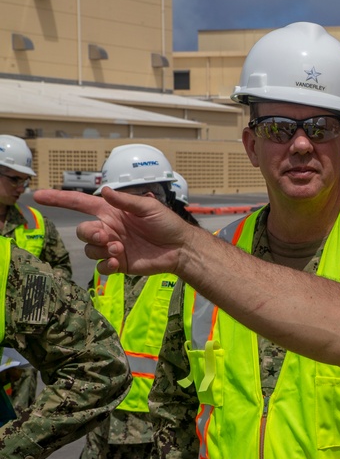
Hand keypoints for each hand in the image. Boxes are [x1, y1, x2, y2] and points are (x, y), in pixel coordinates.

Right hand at [33, 187, 193, 275]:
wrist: (180, 248)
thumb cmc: (167, 224)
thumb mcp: (149, 208)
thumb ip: (125, 201)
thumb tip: (104, 191)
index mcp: (112, 212)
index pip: (80, 204)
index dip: (59, 199)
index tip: (39, 196)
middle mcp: (109, 228)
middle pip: (82, 230)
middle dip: (89, 233)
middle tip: (107, 236)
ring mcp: (112, 247)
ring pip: (90, 249)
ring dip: (101, 249)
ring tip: (120, 248)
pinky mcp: (118, 263)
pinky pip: (100, 266)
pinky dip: (105, 264)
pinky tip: (118, 261)